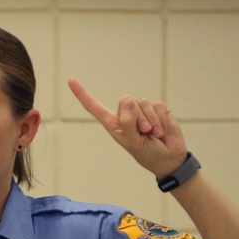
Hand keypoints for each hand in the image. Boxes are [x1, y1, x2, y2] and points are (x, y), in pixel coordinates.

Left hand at [69, 78, 187, 178]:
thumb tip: (129, 101)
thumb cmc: (146, 153)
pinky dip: (161, 119)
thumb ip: (128, 123)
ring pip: (143, 102)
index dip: (83, 94)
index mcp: (113, 123)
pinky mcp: (157, 109)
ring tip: (154, 134)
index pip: (94, 107)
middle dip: (137, 117)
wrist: (168, 158)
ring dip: (150, 120)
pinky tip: (162, 130)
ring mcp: (141, 110)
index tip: (70, 80)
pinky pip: (157, 105)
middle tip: (144, 132)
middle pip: (126, 100)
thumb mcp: (132, 143)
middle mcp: (125, 114)